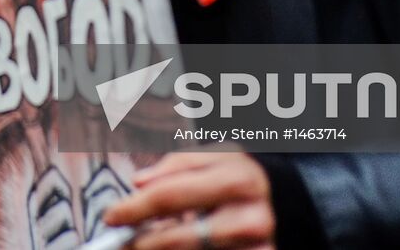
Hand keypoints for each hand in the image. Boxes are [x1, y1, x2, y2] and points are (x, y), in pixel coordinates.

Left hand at [102, 152, 274, 249]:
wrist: (288, 206)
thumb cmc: (242, 179)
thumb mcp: (217, 158)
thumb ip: (178, 165)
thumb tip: (139, 183)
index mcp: (238, 179)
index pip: (170, 196)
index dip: (134, 208)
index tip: (111, 216)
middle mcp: (250, 218)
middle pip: (177, 238)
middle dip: (142, 243)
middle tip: (123, 243)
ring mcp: (256, 249)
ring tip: (146, 245)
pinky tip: (180, 249)